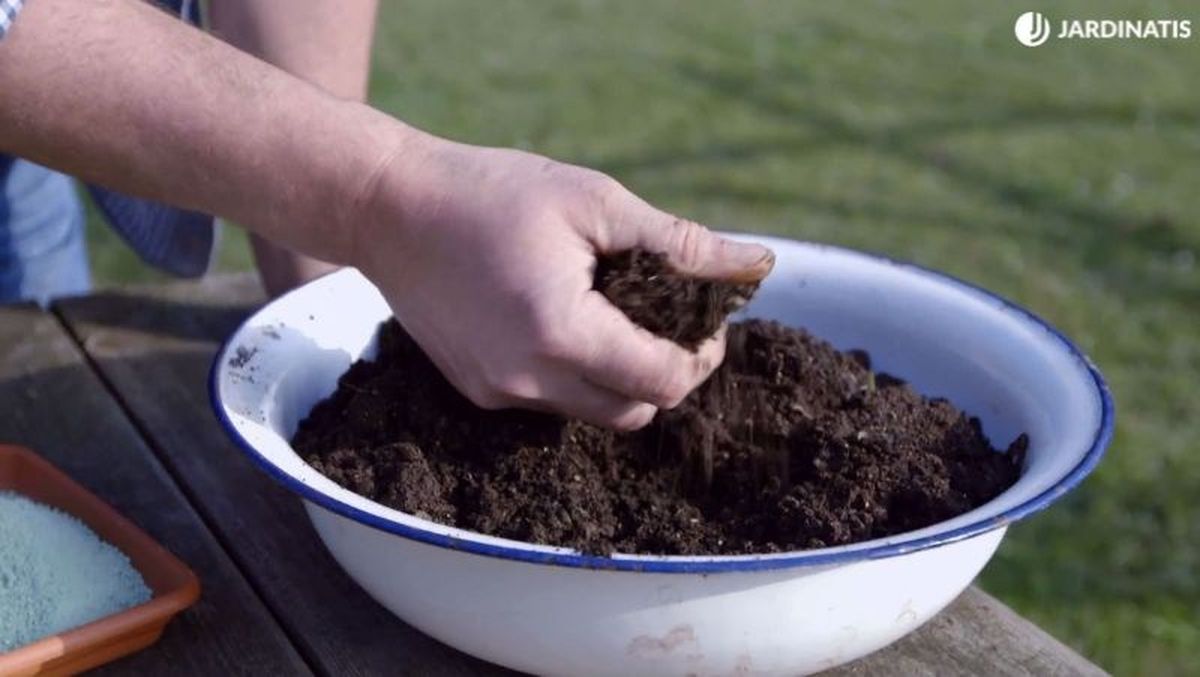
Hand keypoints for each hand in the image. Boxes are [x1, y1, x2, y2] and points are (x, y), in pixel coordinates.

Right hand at [352, 135, 774, 429]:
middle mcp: (527, 380)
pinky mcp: (476, 391)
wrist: (388, 208)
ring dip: (621, 378)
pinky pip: (550, 404)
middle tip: (668, 320)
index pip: (664, 383)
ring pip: (593, 415)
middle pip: (635, 412)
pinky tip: (568, 323)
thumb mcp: (595, 202)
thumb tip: (757, 264)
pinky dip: (575, 376)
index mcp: (562, 333)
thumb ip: (679, 243)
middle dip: (666, 373)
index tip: (701, 318)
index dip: (700, 356)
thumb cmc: (493, 192)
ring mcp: (497, 393)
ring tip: (618, 316)